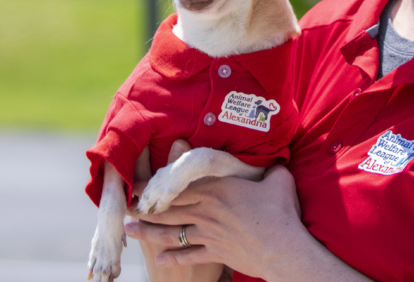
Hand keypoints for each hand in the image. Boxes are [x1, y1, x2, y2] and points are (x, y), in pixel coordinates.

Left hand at [126, 159, 303, 279]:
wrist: (282, 248)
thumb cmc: (281, 211)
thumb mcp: (277, 180)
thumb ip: (271, 168)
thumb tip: (276, 159)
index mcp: (217, 189)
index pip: (179, 185)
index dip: (155, 185)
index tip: (137, 184)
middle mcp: (206, 210)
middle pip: (169, 209)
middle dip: (145, 208)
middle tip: (125, 207)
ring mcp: (208, 233)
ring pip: (171, 232)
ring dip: (148, 232)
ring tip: (130, 230)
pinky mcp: (214, 252)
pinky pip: (187, 255)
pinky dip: (172, 257)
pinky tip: (158, 258)